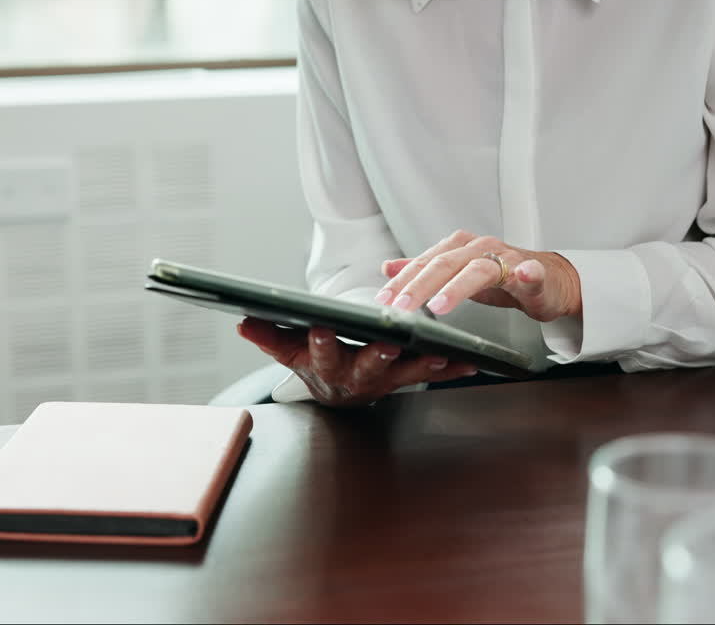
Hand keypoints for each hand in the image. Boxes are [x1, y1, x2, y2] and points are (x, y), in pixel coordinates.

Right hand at [237, 317, 476, 406]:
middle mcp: (358, 378)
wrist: (338, 392)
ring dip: (423, 364)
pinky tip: (470, 361)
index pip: (320, 354)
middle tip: (390, 341)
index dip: (319, 342)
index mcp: (328, 367)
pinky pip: (432, 374)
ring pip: (405, 373)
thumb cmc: (315, 364)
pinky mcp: (407, 378)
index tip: (320, 326)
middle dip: (379, 354)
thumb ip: (269, 336)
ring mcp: (386, 381)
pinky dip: (451, 369)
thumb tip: (244, 321)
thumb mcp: (289, 352)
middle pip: (368, 366)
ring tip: (439, 353)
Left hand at [376, 230, 581, 322]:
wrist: (548, 279)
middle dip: (420, 286)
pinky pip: (530, 271)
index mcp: (460, 248)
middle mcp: (481, 248)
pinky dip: (527, 272)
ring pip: (479, 269)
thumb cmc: (502, 276)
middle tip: (401, 307)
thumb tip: (388, 268)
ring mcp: (508, 259)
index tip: (384, 299)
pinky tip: (522, 275)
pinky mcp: (535, 273)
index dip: (403, 280)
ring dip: (459, 286)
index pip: (425, 262)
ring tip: (440, 304)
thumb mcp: (457, 273)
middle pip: (446, 264)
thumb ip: (423, 271)